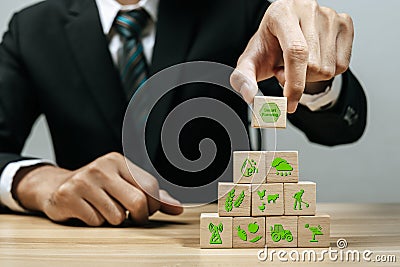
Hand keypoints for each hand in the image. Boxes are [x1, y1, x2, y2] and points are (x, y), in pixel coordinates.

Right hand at [12, 152, 182, 225]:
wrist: (55, 186)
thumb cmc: (97, 188)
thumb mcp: (125, 185)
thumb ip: (152, 197)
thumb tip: (178, 209)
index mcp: (119, 161)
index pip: (150, 187)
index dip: (153, 206)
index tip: (145, 210)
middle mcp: (102, 167)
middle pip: (137, 202)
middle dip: (138, 217)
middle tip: (130, 217)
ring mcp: (84, 181)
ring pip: (116, 216)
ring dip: (112, 220)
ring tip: (102, 209)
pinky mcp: (68, 196)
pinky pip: (96, 222)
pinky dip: (95, 223)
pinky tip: (87, 212)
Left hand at [231, 0, 353, 111]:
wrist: (282, 33)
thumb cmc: (268, 45)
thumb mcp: (250, 60)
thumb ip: (243, 78)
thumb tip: (249, 95)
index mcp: (282, 13)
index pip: (296, 52)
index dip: (294, 82)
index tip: (288, 103)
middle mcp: (307, 9)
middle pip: (313, 65)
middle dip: (297, 78)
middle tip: (283, 69)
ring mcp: (329, 16)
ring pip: (329, 68)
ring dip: (310, 76)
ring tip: (295, 63)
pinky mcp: (345, 24)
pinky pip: (342, 65)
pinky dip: (326, 71)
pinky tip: (311, 60)